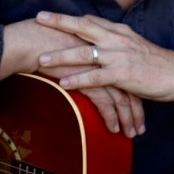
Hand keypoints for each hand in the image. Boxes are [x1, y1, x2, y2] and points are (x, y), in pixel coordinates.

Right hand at [0, 17, 144, 137]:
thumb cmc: (50, 40)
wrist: (33, 40)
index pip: (129, 72)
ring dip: (128, 118)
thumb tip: (91, 68)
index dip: (135, 91)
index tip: (139, 106)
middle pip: (131, 86)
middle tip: (140, 126)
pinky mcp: (89, 79)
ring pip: (122, 98)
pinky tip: (114, 129)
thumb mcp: (77, 44)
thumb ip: (87, 54)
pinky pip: (106, 103)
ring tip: (131, 133)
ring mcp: (101, 68)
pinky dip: (111, 117)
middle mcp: (110, 56)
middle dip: (138, 109)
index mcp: (109, 46)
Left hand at [35, 11, 173, 101]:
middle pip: (83, 26)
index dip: (69, 18)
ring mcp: (120, 56)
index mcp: (119, 32)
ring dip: (61, 56)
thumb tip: (99, 44)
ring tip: (42, 59)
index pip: (90, 20)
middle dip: (59, 22)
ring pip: (85, 53)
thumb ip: (117, 44)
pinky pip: (96, 77)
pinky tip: (64, 84)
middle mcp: (117, 39)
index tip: (49, 15)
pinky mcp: (123, 74)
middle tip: (39, 19)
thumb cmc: (157, 63)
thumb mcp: (135, 47)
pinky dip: (78, 80)